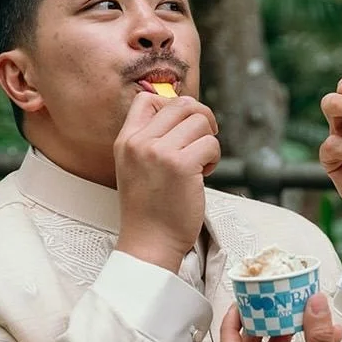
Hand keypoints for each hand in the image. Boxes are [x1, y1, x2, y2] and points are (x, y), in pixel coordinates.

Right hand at [113, 91, 219, 272]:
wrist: (149, 243)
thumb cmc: (150, 209)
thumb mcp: (136, 167)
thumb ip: (152, 140)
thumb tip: (185, 114)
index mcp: (126, 140)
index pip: (148, 98)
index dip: (173, 105)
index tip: (184, 126)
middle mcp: (140, 142)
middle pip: (182, 103)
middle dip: (201, 117)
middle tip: (204, 139)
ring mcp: (160, 152)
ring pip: (200, 122)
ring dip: (208, 142)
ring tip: (199, 165)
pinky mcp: (182, 166)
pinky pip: (211, 144)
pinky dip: (214, 159)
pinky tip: (202, 176)